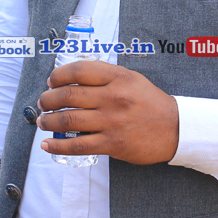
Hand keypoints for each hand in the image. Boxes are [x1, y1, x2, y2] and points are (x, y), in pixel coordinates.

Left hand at [36, 61, 178, 164]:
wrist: (175, 128)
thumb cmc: (150, 102)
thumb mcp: (131, 78)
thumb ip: (104, 75)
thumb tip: (72, 76)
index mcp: (117, 77)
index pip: (78, 71)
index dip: (58, 76)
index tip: (51, 81)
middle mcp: (113, 97)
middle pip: (68, 96)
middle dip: (48, 100)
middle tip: (43, 103)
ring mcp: (112, 121)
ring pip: (68, 120)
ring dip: (49, 121)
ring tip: (43, 121)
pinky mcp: (112, 143)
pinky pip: (78, 145)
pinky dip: (58, 146)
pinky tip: (47, 145)